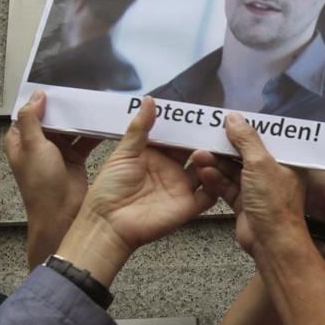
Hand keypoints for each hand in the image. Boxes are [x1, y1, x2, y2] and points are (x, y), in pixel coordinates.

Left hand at [3, 90, 100, 267]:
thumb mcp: (32, 147)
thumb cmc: (40, 185)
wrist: (60, 215)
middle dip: (65, 106)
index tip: (57, 83)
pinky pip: (85, 140)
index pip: (29, 112)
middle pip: (53, 117)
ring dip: (80, 119)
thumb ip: (32, 120)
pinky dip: (93, 132)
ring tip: (95, 103)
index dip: (41, 98)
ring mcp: (58, 151)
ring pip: (70, 127)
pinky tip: (104, 123)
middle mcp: (38, 144)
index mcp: (21, 140)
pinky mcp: (75, 158)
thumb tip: (37, 96)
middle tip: (81, 89)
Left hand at [57, 96, 215, 285]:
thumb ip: (140, 128)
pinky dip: (215, 183)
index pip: (177, 136)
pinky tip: (212, 172)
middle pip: (195, 151)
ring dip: (211, 159)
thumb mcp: (123, 153)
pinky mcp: (189, 206)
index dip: (187, 125)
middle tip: (216, 126)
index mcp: (156, 155)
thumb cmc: (110, 189)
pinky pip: (209, 194)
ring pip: (206, 169)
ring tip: (208, 149)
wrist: (108, 225)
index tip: (199, 112)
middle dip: (205, 139)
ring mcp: (182, 188)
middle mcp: (172, 169)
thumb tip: (149, 99)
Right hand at [193, 113, 306, 255]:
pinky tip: (203, 172)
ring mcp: (257, 189)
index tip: (225, 121)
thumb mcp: (260, 163)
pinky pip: (227, 186)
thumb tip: (234, 117)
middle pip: (245, 154)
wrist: (271, 243)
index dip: (245, 130)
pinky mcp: (243, 203)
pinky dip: (215, 180)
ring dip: (216, 163)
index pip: (264, 138)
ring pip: (233, 170)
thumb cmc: (274, 201)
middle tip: (205, 137)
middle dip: (224, 147)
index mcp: (285, 160)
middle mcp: (272, 173)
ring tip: (197, 155)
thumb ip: (246, 139)